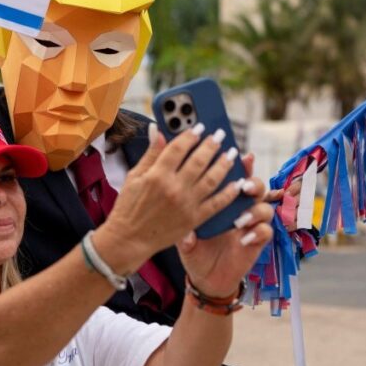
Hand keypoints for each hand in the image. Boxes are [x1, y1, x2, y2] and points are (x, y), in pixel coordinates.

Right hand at [96, 124, 241, 273]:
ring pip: (212, 179)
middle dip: (211, 144)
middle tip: (219, 135)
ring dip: (224, 164)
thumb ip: (151, 153)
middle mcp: (174, 188)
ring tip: (231, 153)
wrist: (129, 239)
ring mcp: (186, 204)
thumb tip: (158, 129)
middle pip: (199, 160)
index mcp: (157, 175)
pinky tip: (236, 182)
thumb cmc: (128, 207)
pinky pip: (217, 203)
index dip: (190, 134)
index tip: (199, 127)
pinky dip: (229, 192)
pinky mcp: (194, 219)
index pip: (178, 148)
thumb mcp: (134, 176)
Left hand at [177, 172, 273, 298]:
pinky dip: (257, 232)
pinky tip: (244, 238)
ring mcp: (250, 225)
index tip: (244, 157)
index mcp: (222, 201)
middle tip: (244, 187)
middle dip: (253, 183)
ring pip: (265, 208)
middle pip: (256, 188)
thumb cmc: (195, 251)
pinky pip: (266, 232)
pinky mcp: (257, 243)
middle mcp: (240, 209)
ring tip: (241, 219)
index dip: (242, 166)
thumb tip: (181, 219)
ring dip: (255, 210)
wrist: (205, 278)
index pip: (234, 178)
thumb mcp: (185, 235)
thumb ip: (184, 225)